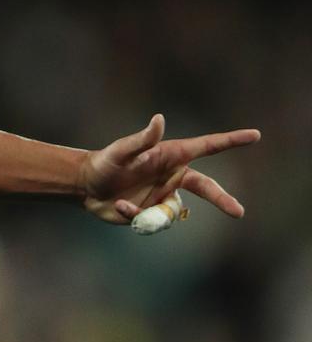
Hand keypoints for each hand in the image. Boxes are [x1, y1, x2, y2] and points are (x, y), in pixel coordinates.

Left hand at [80, 114, 258, 224]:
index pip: (207, 147)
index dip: (231, 141)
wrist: (87, 187)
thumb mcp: (121, 151)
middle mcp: (173, 175)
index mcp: (171, 156)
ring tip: (122, 204)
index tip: (255, 135)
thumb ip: (142, 139)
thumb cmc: (104, 162)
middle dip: (223, 199)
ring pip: (174, 211)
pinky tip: (119, 207)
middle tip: (238, 212)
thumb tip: (159, 119)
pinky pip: (155, 221)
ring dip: (148, 212)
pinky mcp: (155, 211)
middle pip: (207, 187)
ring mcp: (165, 194)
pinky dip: (136, 216)